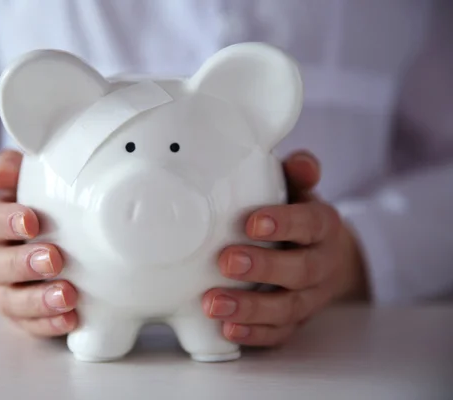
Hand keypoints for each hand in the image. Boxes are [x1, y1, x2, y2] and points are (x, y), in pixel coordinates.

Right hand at [0, 149, 77, 336]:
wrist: (54, 241)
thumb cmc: (41, 207)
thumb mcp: (32, 181)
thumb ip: (18, 169)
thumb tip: (2, 171)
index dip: (4, 221)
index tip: (32, 221)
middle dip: (22, 263)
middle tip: (54, 259)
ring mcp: (3, 289)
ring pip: (8, 299)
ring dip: (37, 299)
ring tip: (67, 295)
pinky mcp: (21, 315)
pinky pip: (28, 324)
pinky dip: (48, 323)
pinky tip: (70, 318)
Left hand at [202, 151, 367, 347]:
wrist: (326, 255)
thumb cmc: (299, 217)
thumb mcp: (300, 191)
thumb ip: (297, 175)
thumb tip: (300, 161)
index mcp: (323, 226)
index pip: (310, 224)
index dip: (284, 224)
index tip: (252, 223)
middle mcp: (321, 263)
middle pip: (300, 270)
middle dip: (263, 268)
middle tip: (227, 261)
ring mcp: (310, 297)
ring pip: (287, 308)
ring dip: (250, 308)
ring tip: (214, 303)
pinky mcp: (295, 321)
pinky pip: (279, 333)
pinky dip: (254, 334)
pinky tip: (227, 330)